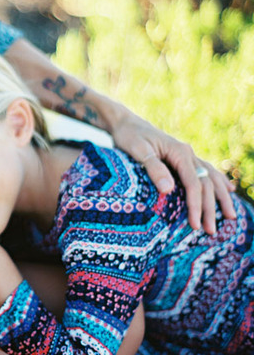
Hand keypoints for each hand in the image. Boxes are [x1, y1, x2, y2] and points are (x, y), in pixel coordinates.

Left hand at [111, 113, 235, 234]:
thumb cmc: (128, 136)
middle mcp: (188, 153)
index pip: (193, 183)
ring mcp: (187, 155)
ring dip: (220, 197)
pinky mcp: (182, 157)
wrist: (125, 123)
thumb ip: (153, 168)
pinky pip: (206, 171)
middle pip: (206, 183)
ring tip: (230, 216)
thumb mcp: (137, 150)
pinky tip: (228, 189)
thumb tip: (168, 190)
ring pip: (211, 177)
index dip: (196, 205)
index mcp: (179, 152)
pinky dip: (218, 181)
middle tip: (211, 231)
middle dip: (210, 208)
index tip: (195, 224)